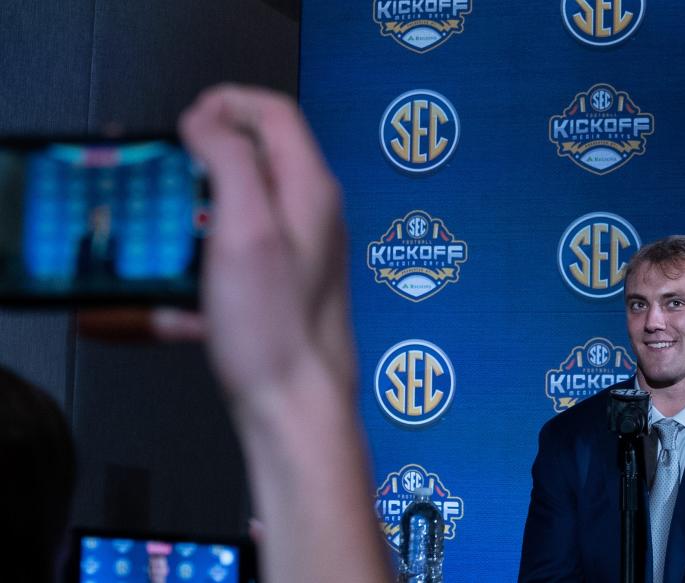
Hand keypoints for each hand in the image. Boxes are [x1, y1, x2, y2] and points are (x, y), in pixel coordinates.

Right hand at [160, 85, 354, 404]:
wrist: (297, 407)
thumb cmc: (274, 330)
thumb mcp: (244, 230)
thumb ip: (229, 162)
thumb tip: (208, 119)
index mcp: (310, 189)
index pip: (275, 112)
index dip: (227, 103)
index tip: (184, 123)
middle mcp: (313, 214)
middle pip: (258, 154)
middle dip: (205, 154)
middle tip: (165, 169)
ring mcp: (300, 250)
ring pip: (242, 205)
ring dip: (196, 209)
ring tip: (161, 230)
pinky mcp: (282, 283)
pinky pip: (234, 257)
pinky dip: (199, 266)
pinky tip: (165, 304)